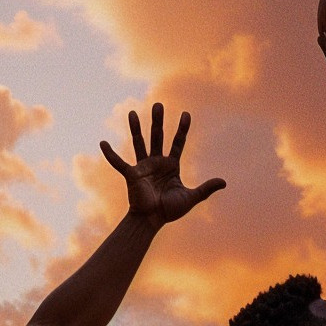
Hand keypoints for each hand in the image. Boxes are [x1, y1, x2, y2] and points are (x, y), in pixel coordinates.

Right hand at [100, 102, 224, 225]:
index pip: (178, 143)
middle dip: (158, 121)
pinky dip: (110, 155)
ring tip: (133, 112)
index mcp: (170, 166)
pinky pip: (119, 163)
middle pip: (158, 137)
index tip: (186, 114)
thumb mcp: (191, 198)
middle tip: (159, 104)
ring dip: (136, 128)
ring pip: (139, 143)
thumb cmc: (169, 211)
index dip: (182, 129)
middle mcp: (156, 162)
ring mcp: (143, 167)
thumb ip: (206, 188)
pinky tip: (102, 143)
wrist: (152, 221)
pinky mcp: (131, 175)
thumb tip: (224, 182)